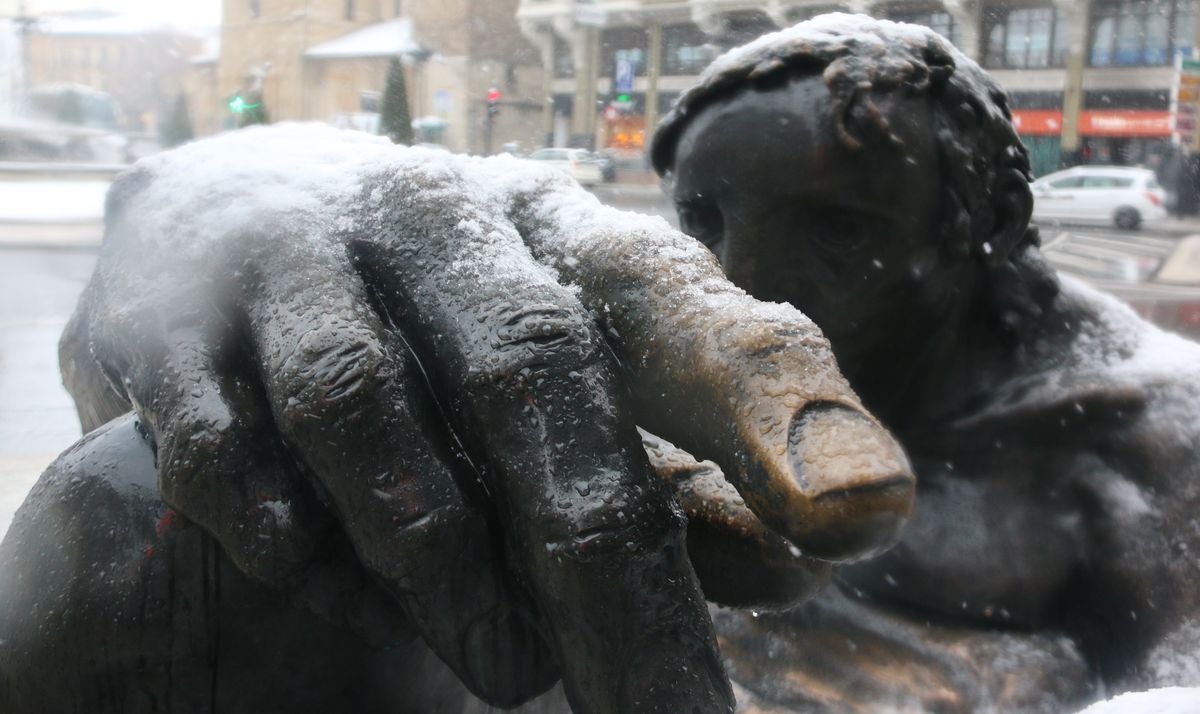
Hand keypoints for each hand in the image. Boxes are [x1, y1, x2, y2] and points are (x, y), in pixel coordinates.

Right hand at [60, 126, 913, 711]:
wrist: (234, 225)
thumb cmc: (440, 332)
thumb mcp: (572, 377)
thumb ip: (670, 464)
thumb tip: (786, 564)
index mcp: (559, 231)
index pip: (676, 303)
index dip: (768, 402)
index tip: (856, 517)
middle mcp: (438, 220)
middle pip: (534, 372)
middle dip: (607, 562)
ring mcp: (300, 255)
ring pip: (366, 407)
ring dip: (437, 559)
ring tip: (507, 663)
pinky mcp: (175, 319)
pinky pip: (220, 441)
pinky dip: (275, 526)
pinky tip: (307, 569)